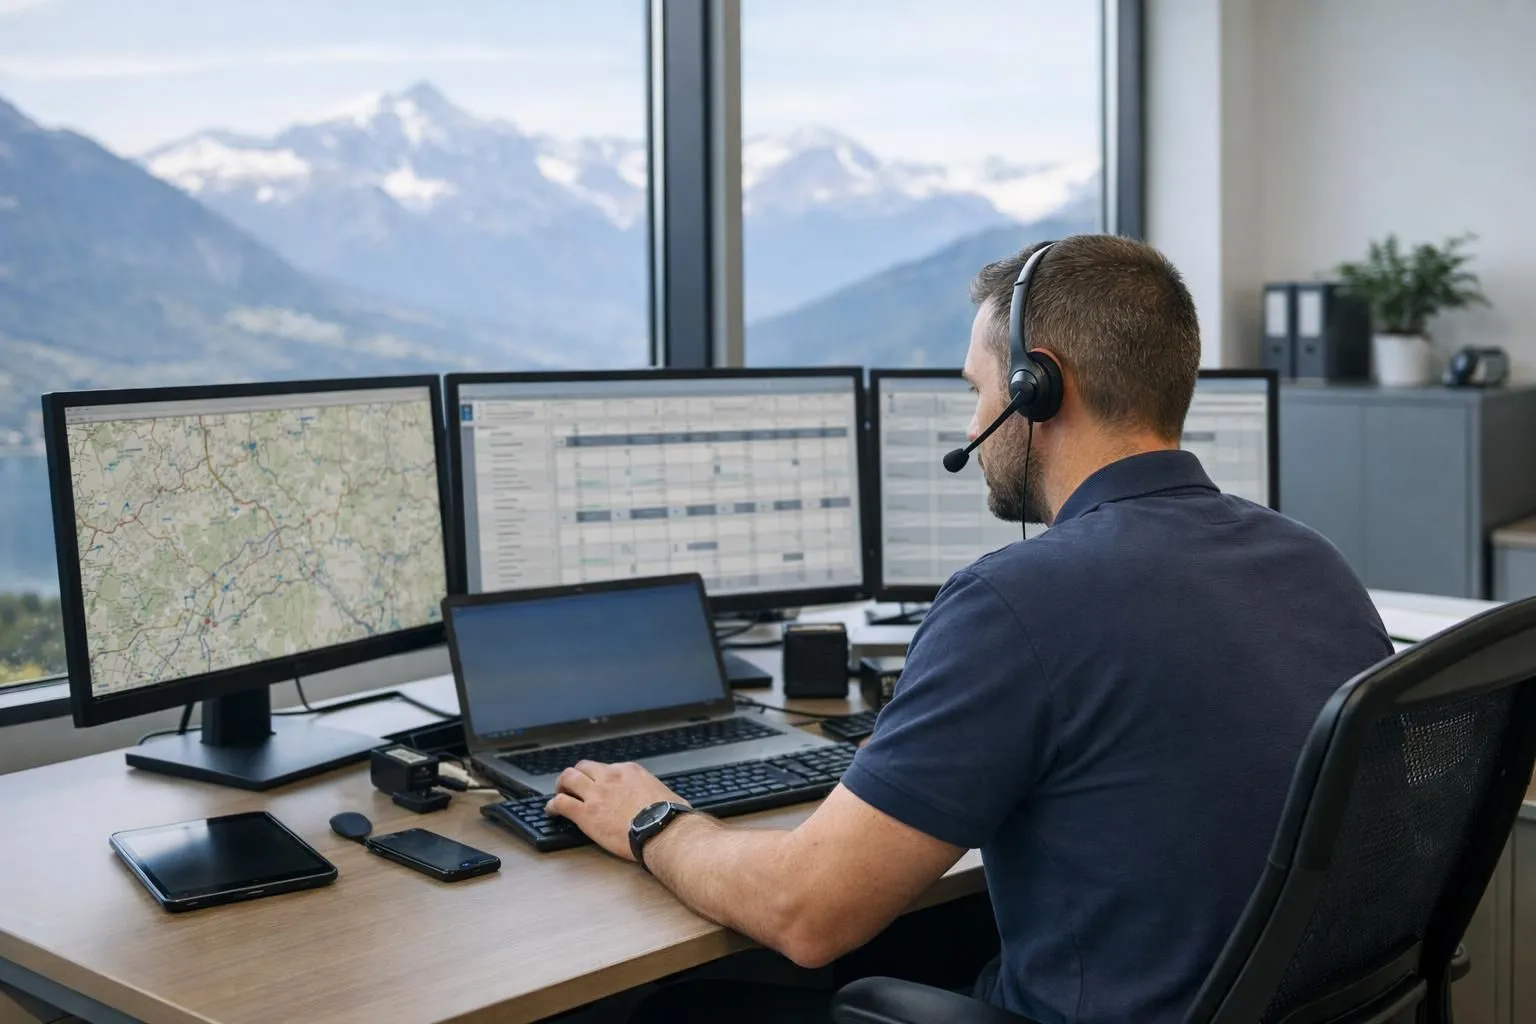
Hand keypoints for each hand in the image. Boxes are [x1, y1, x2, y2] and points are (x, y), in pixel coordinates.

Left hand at [547, 760, 688, 860]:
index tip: (598, 786)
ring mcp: (596, 794)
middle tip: (572, 785)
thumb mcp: (667, 795)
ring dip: (560, 785)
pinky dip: (552, 806)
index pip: (607, 768)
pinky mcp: (585, 813)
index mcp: (630, 771)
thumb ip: (658, 796)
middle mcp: (610, 777)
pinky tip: (551, 811)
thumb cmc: (670, 816)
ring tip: (558, 794)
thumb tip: (668, 804)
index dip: (599, 777)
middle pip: (583, 767)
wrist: (662, 830)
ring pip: (568, 778)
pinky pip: (560, 803)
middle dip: (576, 775)